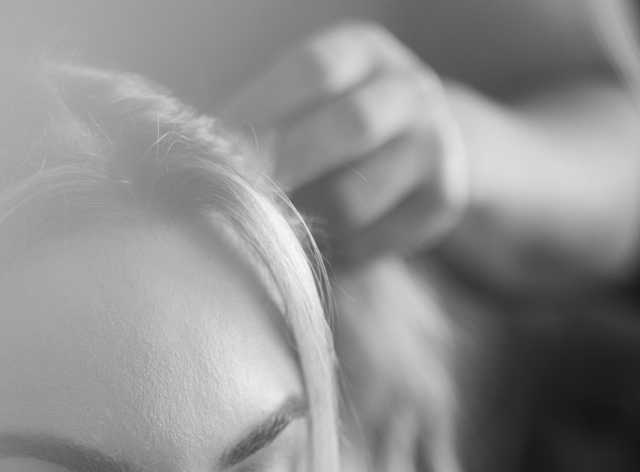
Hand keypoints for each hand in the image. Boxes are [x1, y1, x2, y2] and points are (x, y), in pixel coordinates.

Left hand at [224, 21, 470, 265]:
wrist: (420, 149)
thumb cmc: (330, 128)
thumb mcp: (303, 102)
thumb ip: (257, 122)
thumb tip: (194, 157)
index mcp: (362, 50)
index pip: (314, 72)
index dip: (265, 114)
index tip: (219, 157)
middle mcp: (409, 87)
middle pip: (348, 126)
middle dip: (286, 169)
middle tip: (240, 204)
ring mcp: (434, 143)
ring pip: (357, 196)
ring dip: (307, 221)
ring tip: (279, 230)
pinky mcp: (444, 199)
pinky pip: (375, 241)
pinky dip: (338, 253)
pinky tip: (324, 247)